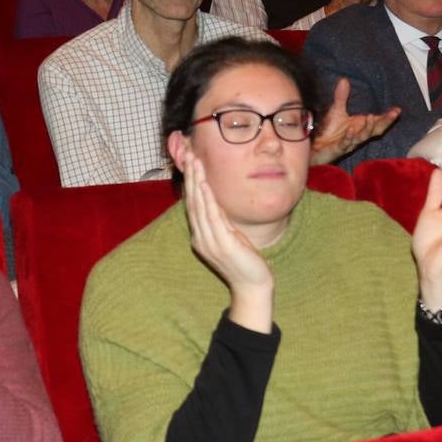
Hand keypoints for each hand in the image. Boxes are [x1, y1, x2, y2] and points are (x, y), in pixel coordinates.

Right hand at [179, 150, 273, 331]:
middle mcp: (200, 238)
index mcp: (200, 237)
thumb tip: (213, 202)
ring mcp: (210, 242)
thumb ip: (220, 221)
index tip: (190, 161)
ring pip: (199, 206)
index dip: (190, 182)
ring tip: (195, 163)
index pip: (192, 204)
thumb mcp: (230, 236)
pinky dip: (207, 200)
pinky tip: (204, 186)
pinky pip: (212, 217)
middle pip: (192, 202)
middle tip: (188, 154)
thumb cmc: (243, 262)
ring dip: (196, 182)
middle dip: (190, 177)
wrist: (252, 286)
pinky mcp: (223, 244)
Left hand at [310, 77, 398, 164]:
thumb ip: (341, 97)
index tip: (398, 109)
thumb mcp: (336, 110)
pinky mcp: (338, 148)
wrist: (316, 146)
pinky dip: (349, 137)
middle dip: (385, 122)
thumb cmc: (330, 130)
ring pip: (362, 137)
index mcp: (360, 127)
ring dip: (368, 128)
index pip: (378, 122)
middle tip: (394, 114)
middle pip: (375, 130)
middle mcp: (358, 135)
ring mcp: (350, 142)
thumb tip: (344, 79)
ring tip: (371, 117)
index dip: (387, 116)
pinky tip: (350, 130)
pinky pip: (345, 143)